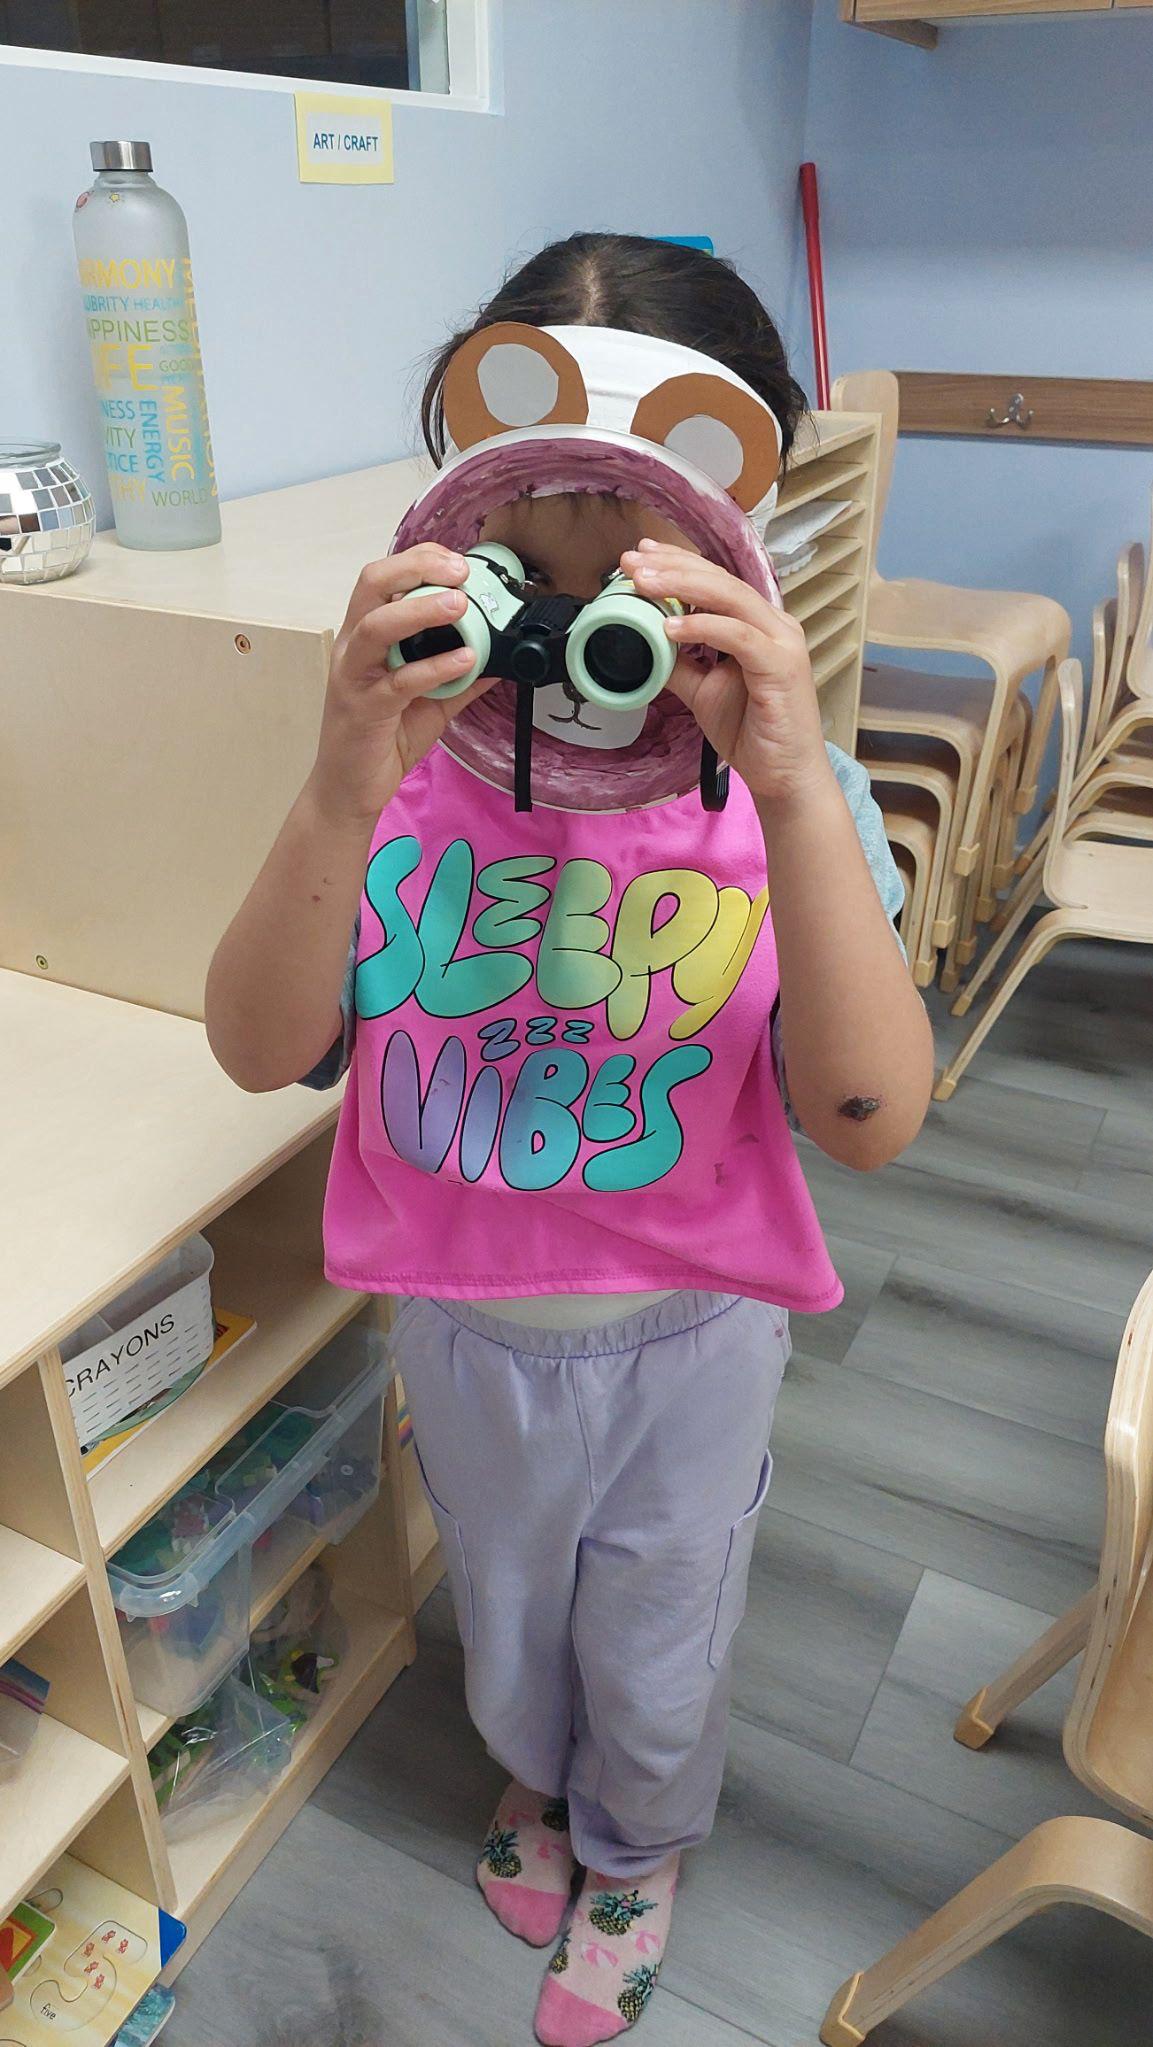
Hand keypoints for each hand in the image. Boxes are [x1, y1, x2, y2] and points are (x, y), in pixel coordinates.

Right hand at [309, 544, 491, 826]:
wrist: (348, 791)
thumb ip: (461, 679)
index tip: (459, 562)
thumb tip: (501, 659)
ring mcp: (354, 676)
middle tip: (460, 572)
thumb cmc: (382, 741)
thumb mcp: (431, 703)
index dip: (421, 560)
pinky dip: (435, 667)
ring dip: (421, 609)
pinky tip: (465, 660)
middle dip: (417, 568)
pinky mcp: (364, 709)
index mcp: (366, 637)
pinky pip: (399, 681)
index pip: (385, 578)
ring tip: (461, 605)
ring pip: (377, 625)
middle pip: (372, 583)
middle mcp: (353, 647)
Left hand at [621, 539, 830, 804]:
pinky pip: (738, 637)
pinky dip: (704, 628)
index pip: (715, 582)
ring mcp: (782, 642)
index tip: (638, 557)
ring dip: (682, 587)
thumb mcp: (703, 691)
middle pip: (720, 580)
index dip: (677, 564)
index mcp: (757, 625)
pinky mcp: (782, 666)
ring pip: (729, 599)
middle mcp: (774, 625)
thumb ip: (678, 664)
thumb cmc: (752, 732)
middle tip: (631, 561)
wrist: (785, 777)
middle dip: (673, 567)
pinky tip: (670, 628)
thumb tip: (643, 643)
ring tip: (643, 584)